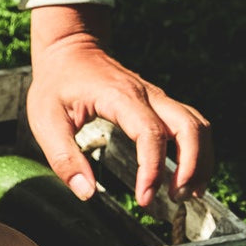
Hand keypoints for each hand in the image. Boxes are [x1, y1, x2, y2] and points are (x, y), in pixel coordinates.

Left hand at [28, 6, 212, 209]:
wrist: (70, 48)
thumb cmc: (56, 83)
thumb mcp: (45, 121)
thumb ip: (64, 158)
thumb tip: (86, 193)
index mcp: (119, 97)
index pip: (150, 133)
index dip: (152, 168)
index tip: (145, 197)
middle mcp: (147, 94)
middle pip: (190, 126)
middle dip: (192, 166)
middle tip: (177, 198)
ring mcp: (157, 97)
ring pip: (197, 125)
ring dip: (200, 160)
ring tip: (188, 192)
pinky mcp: (159, 104)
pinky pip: (190, 124)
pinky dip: (196, 150)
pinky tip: (186, 175)